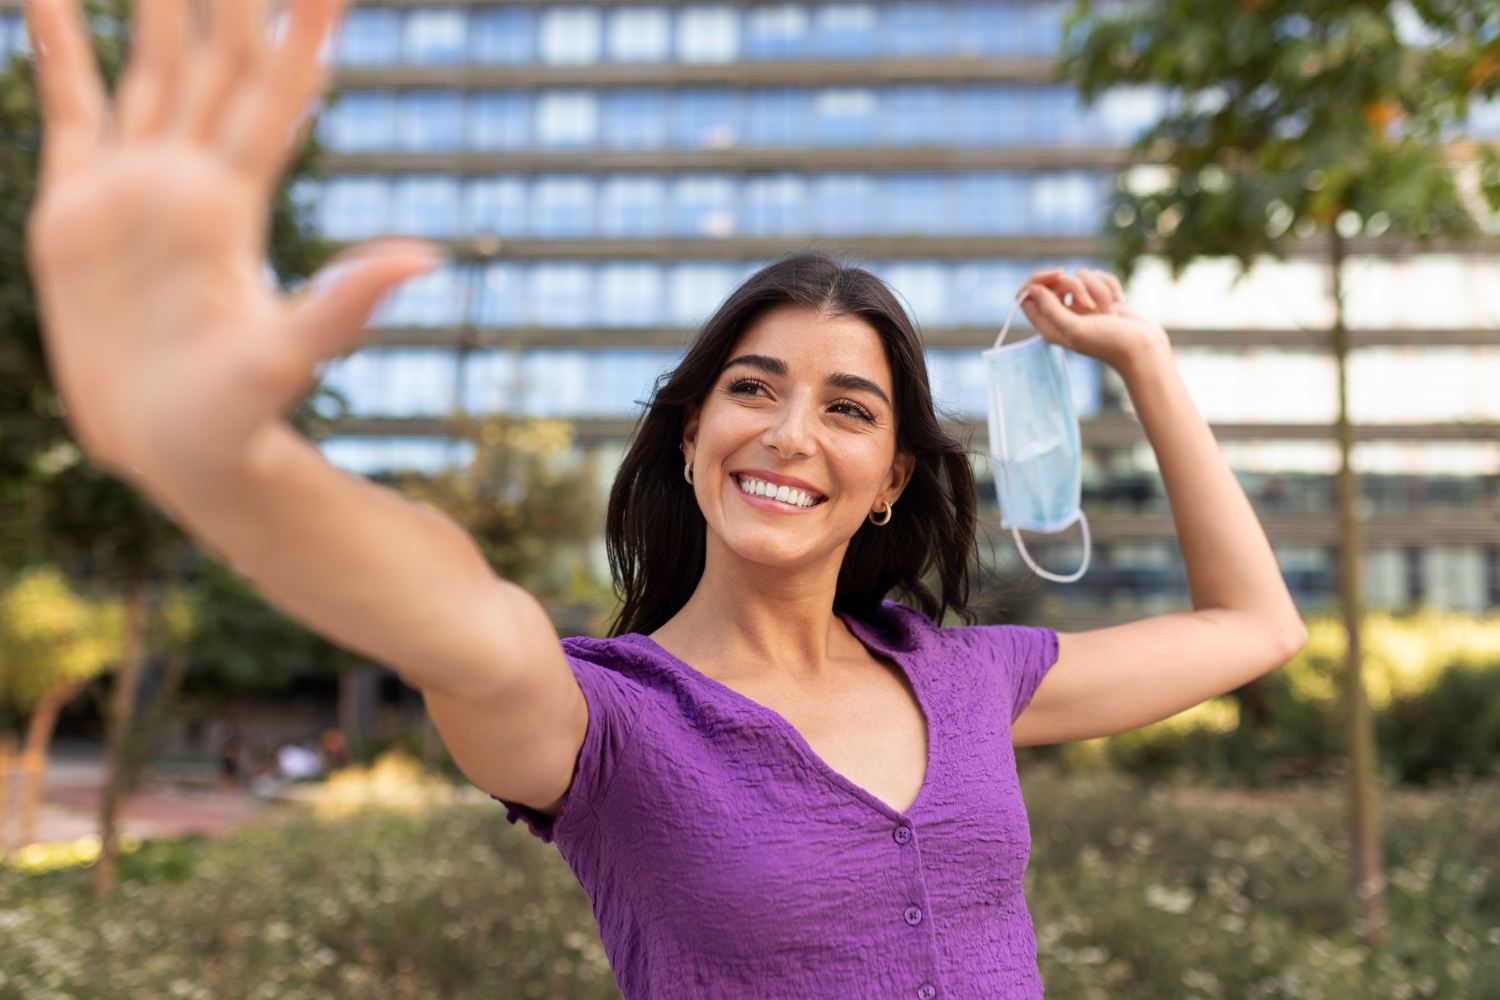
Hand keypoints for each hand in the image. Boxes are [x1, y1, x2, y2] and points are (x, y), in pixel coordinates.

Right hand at [25, 0, 437, 484]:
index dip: (298, 36)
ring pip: (150, 70)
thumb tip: (427, 260)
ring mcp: (135, 188)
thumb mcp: (288, 359)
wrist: (171, 447)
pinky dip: (60, 49)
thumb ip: (345, 308)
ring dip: (157, 5)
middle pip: (215, 63)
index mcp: (235, 205)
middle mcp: (189, 181)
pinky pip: (69, 109)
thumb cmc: (236, 418)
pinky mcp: (77, 208)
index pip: (274, 98)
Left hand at [1017, 267, 1170, 375]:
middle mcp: (1062, 314)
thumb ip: (1051, 310)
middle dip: (1077, 286)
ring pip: (1081, 276)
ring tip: (1109, 312)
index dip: (1039, 279)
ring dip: (1098, 289)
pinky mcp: (1099, 297)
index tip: (1058, 274)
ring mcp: (1081, 306)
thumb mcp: (1075, 329)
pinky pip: (1097, 277)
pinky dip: (1110, 285)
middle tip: (1090, 305)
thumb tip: (1033, 289)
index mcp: (1049, 325)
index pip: (1027, 295)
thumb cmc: (1109, 343)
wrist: (1143, 348)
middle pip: (1056, 281)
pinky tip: (1119, 301)